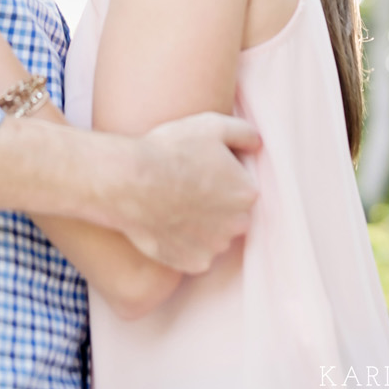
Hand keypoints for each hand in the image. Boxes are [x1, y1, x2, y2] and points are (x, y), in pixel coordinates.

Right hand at [121, 112, 260, 272]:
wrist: (130, 181)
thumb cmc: (172, 149)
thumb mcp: (213, 125)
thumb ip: (245, 133)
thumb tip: (257, 144)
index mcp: (247, 192)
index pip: (242, 185)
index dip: (222, 175)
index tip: (201, 168)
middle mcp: (238, 224)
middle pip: (232, 213)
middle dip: (216, 203)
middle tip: (188, 185)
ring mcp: (215, 246)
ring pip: (215, 235)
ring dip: (202, 224)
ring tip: (175, 203)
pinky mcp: (192, 263)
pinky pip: (195, 253)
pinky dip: (185, 242)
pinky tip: (169, 222)